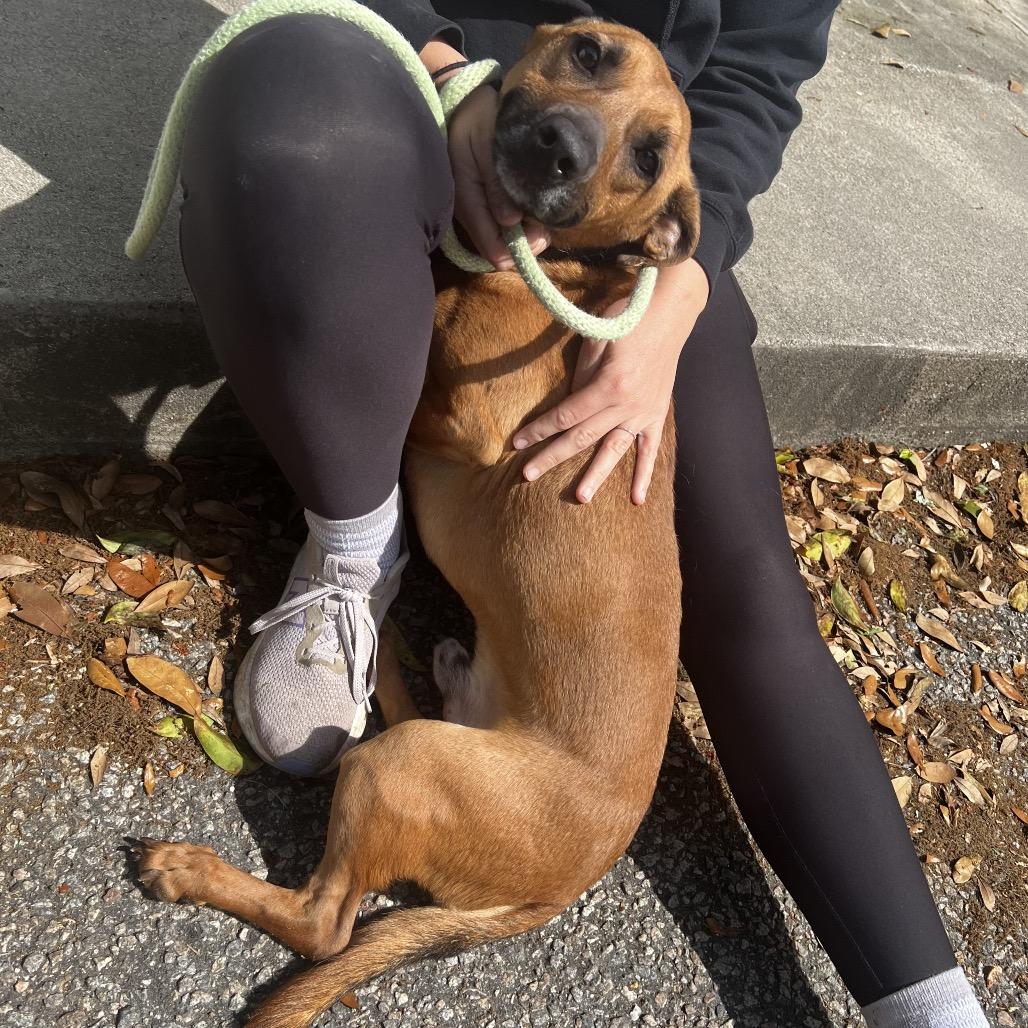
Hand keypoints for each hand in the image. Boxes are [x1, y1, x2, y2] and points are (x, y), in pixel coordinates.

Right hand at [446, 85, 549, 268]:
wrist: (469, 100)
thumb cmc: (478, 117)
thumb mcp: (486, 143)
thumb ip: (497, 183)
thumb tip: (510, 221)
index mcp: (467, 200)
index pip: (490, 246)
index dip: (515, 251)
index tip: (540, 237)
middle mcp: (472, 211)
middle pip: (500, 248)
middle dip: (525, 243)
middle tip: (546, 227)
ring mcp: (481, 208)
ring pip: (506, 237)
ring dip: (527, 231)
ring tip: (543, 213)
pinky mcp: (489, 201)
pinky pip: (508, 223)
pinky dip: (525, 220)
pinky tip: (535, 204)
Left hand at [512, 258, 710, 503]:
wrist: (670, 313)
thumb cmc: (627, 319)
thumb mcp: (596, 339)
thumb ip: (582, 376)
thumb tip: (570, 405)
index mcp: (608, 385)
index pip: (566, 415)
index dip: (540, 429)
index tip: (517, 442)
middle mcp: (625, 405)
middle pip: (582, 437)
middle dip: (552, 456)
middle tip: (527, 475)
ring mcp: (643, 413)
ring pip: (614, 450)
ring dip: (596, 475)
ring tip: (580, 497)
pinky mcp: (657, 414)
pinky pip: (649, 449)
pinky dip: (644, 474)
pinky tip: (637, 499)